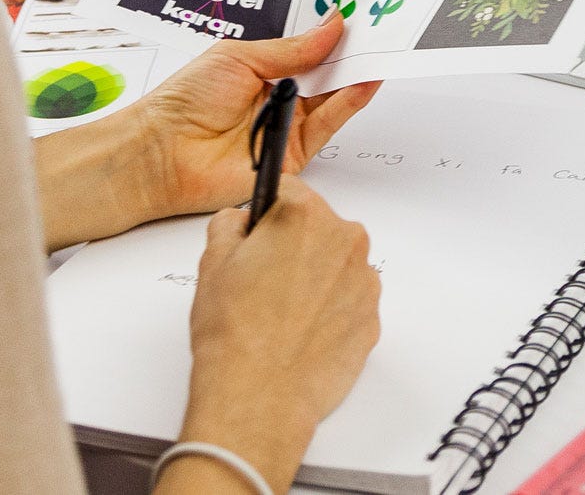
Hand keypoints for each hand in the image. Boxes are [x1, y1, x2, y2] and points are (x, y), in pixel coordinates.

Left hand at [135, 12, 382, 219]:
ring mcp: (288, 126)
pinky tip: (364, 82)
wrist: (163, 153)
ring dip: (356, 76)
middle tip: (377, 31)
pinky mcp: (296, 154)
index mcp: (261, 71)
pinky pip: (328, 125)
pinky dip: (349, 103)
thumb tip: (330, 26)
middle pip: (324, 74)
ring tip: (379, 51)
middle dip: (349, 53)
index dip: (330, 36)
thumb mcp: (240, 58)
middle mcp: (278, 98)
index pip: (306, 51)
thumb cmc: (185, 101)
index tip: (356, 16)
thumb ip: (292, 49)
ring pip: (332, 98)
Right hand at [163, 178, 381, 494]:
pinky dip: (329, 309)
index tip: (259, 229)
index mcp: (305, 216)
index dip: (266, 212)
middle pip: (316, 226)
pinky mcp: (372, 319)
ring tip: (280, 312)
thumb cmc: (235, 332)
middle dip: (292, 245)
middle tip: (262, 280)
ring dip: (314, 276)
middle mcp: (344, 241)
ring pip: (334, 263)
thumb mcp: (212, 261)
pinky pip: (348, 300)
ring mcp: (363, 282)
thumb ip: (230, 223)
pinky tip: (300, 331)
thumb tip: (241, 220)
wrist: (258, 397)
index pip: (287, 189)